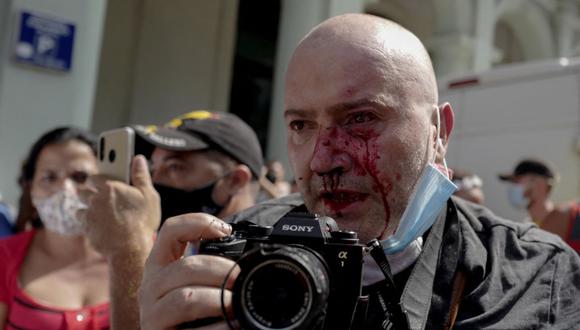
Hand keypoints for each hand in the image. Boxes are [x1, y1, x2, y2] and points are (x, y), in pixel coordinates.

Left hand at [80, 155, 159, 256]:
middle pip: (83, 191)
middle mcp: (96, 199)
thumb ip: (141, 175)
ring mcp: (89, 215)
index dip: (97, 180)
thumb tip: (138, 158)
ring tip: (100, 213)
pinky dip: (88, 223)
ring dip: (87, 208)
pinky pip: (82, 222)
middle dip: (89, 193)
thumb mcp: (149, 195)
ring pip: (80, 207)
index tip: (101, 182)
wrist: (131, 249)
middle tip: (101, 198)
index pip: (94, 177)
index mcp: (110, 187)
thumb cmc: (142, 221)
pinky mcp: (86, 229)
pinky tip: (100, 225)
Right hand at [139, 213, 237, 328]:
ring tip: (235, 305)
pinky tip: (230, 325)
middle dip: (220, 271)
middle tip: (240, 280)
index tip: (227, 231)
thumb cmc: (194, 316)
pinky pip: (191, 327)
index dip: (198, 222)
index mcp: (161, 266)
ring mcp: (151, 313)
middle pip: (186, 267)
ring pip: (186, 297)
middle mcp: (150, 286)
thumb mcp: (198, 284)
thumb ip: (211, 268)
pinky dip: (216, 326)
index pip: (170, 230)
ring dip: (218, 299)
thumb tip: (247, 254)